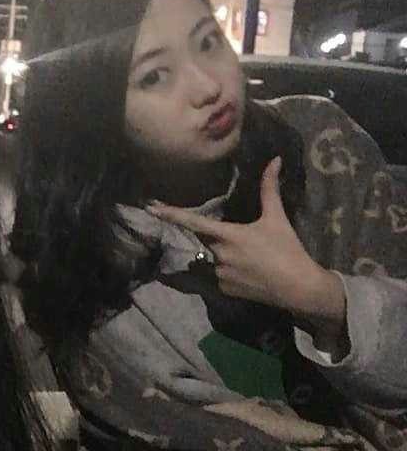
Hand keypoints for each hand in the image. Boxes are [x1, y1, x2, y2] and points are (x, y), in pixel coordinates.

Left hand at [148, 157, 346, 344]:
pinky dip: (231, 271)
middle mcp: (219, 255)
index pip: (193, 222)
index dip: (171, 214)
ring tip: (254, 257)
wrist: (298, 287)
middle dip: (218, 235)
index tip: (151, 207)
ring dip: (226, 254)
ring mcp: (220, 275)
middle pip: (208, 239)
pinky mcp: (225, 290)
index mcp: (228, 235)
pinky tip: (251, 272)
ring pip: (214, 258)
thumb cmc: (287, 249)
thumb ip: (270, 189)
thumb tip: (274, 160)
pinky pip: (221, 275)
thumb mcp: (277, 218)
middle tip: (246, 239)